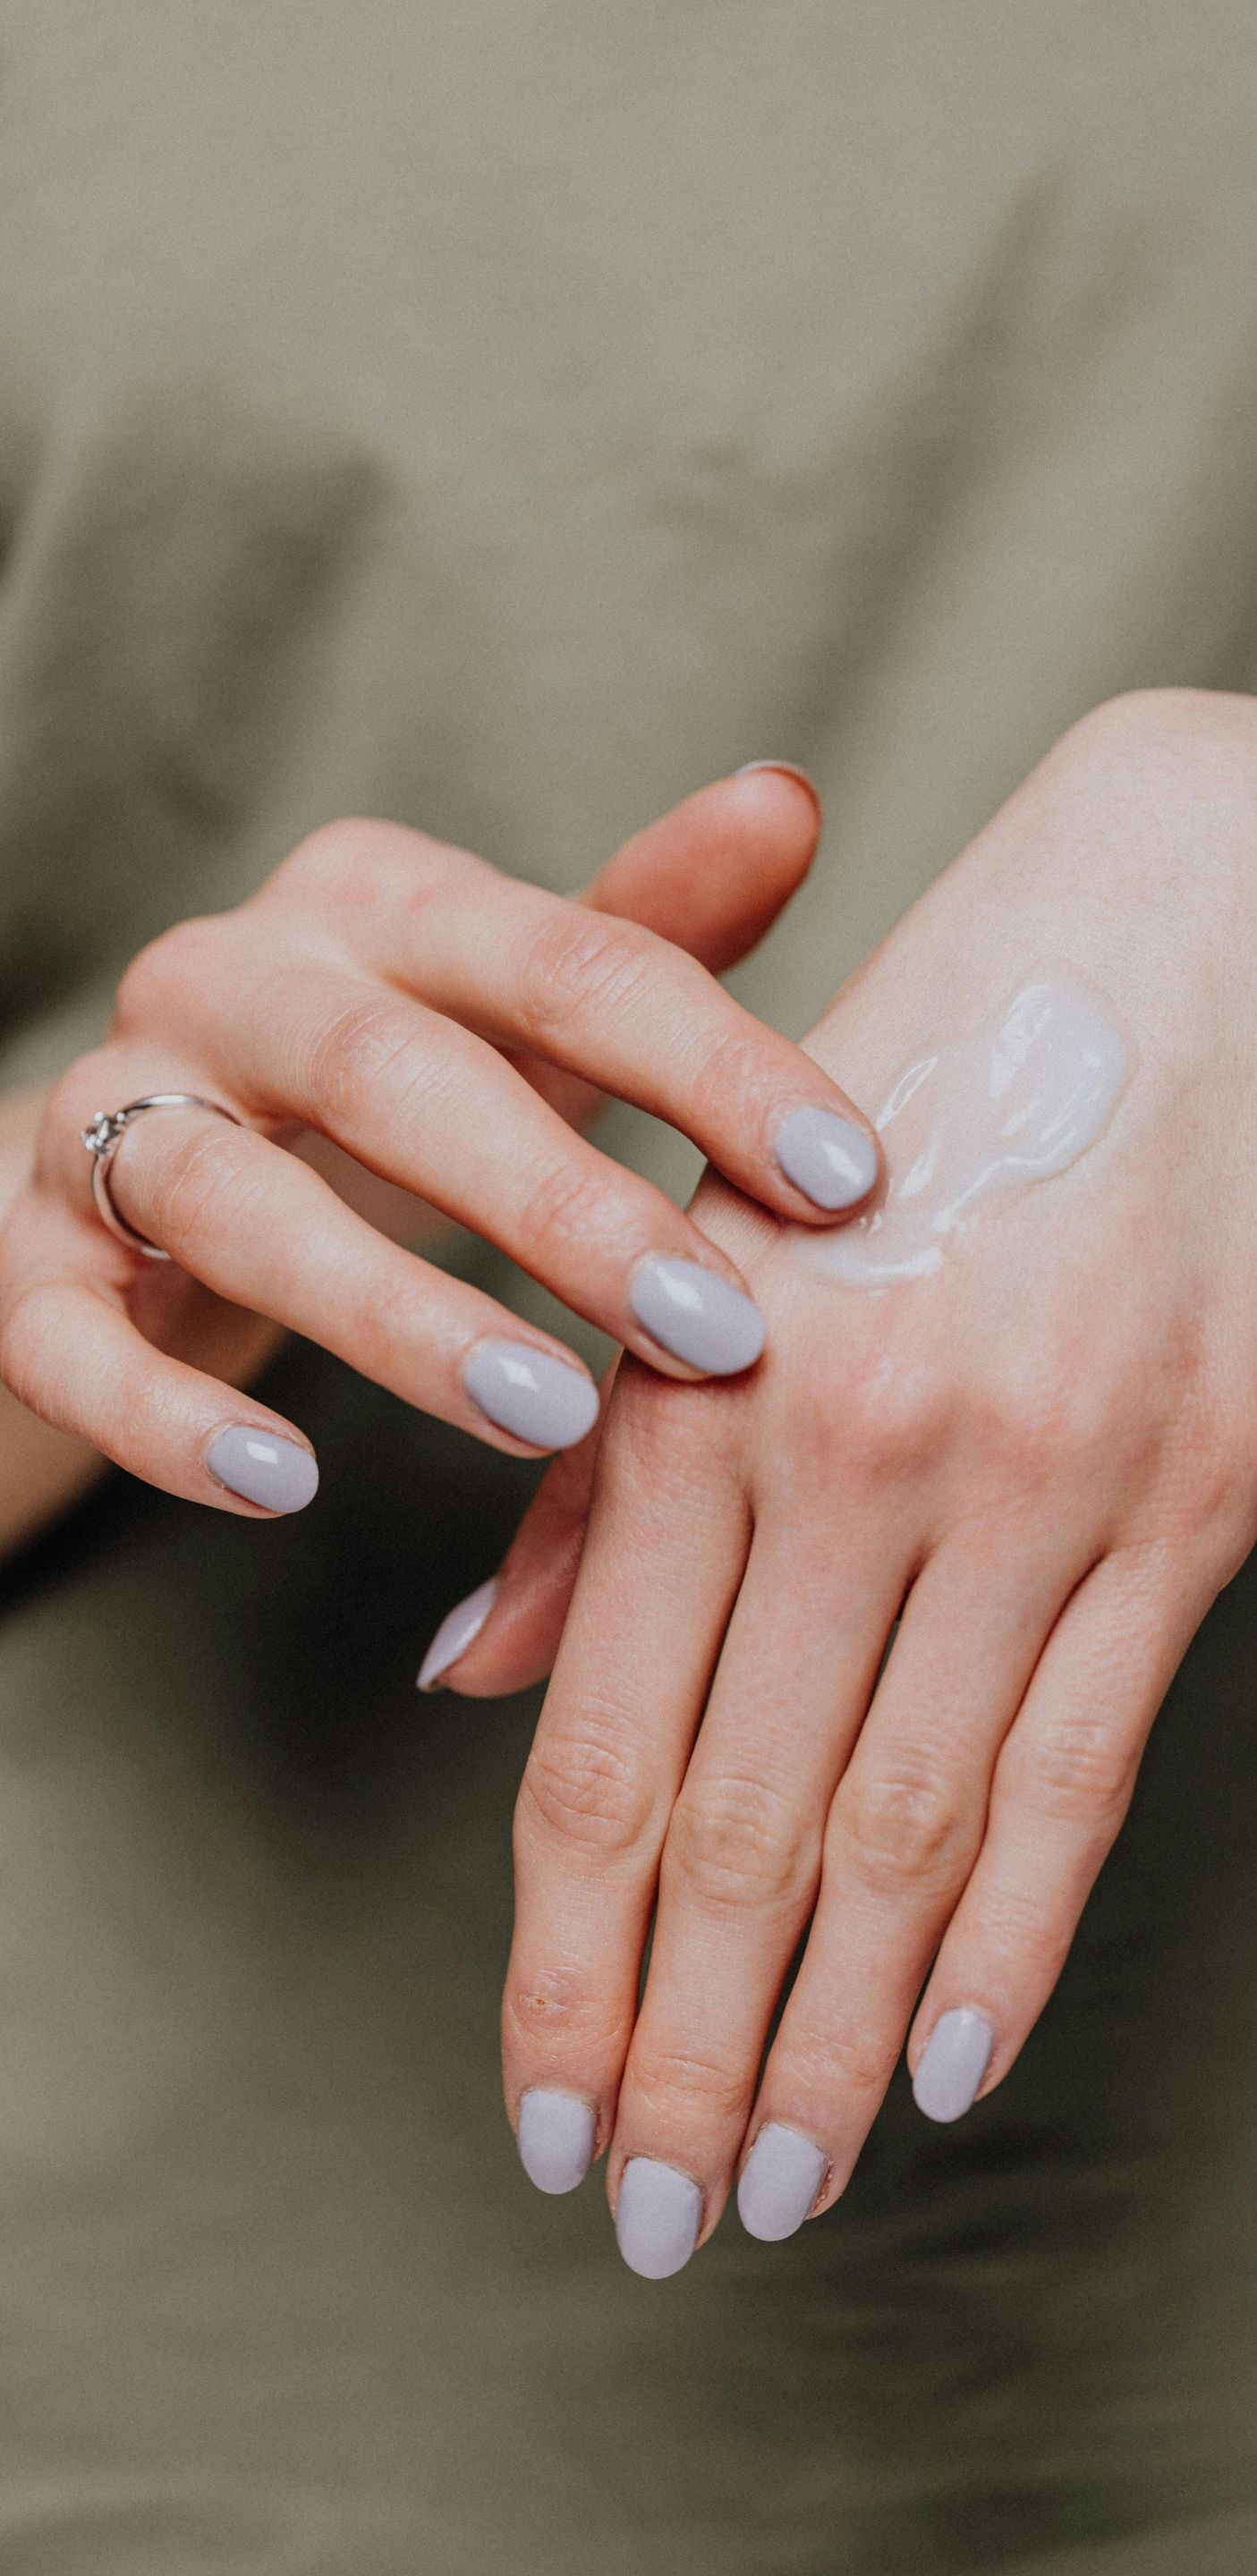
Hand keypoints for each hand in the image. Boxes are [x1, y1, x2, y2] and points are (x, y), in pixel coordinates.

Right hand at [0, 769, 880, 1515]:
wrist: (145, 1160)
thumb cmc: (391, 1086)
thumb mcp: (520, 1009)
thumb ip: (644, 928)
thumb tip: (784, 798)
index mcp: (375, 903)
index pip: (562, 959)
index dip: (709, 1063)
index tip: (846, 1180)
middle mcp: (229, 981)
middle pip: (387, 1069)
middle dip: (558, 1204)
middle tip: (712, 1332)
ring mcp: (112, 1115)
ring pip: (227, 1196)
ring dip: (389, 1311)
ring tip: (541, 1414)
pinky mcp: (28, 1259)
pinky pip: (68, 1334)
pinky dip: (166, 1415)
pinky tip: (281, 1486)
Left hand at [480, 690, 1256, 2269]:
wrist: (1181, 928)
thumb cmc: (915, 1086)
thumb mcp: (711, 1246)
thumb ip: (592, 1478)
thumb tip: (466, 1680)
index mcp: (702, 1395)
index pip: (606, 1752)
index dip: (566, 1958)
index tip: (542, 2109)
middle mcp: (853, 1457)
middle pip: (747, 1829)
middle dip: (682, 2047)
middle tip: (648, 2216)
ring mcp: (1038, 1485)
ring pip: (910, 1831)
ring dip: (832, 2038)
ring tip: (776, 2185)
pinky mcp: (1195, 1498)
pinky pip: (1090, 1761)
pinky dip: (1015, 1930)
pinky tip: (953, 2061)